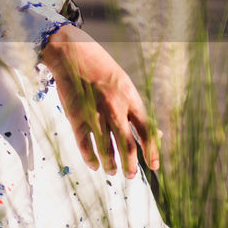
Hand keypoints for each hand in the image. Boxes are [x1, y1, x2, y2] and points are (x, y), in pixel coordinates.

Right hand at [41, 26, 158, 178]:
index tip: (154, 166)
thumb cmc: (101, 68)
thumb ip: (136, 109)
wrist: (72, 53)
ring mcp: (94, 113)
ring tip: (112, 171)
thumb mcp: (125, 84)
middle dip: (131, 164)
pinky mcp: (76, 117)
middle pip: (127, 144)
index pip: (146, 130)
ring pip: (106, 148)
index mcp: (130, 98)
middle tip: (130, 174)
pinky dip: (90, 158)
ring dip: (111, 164)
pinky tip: (94, 165)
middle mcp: (114, 108)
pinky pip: (85, 144)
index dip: (152, 151)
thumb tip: (154, 133)